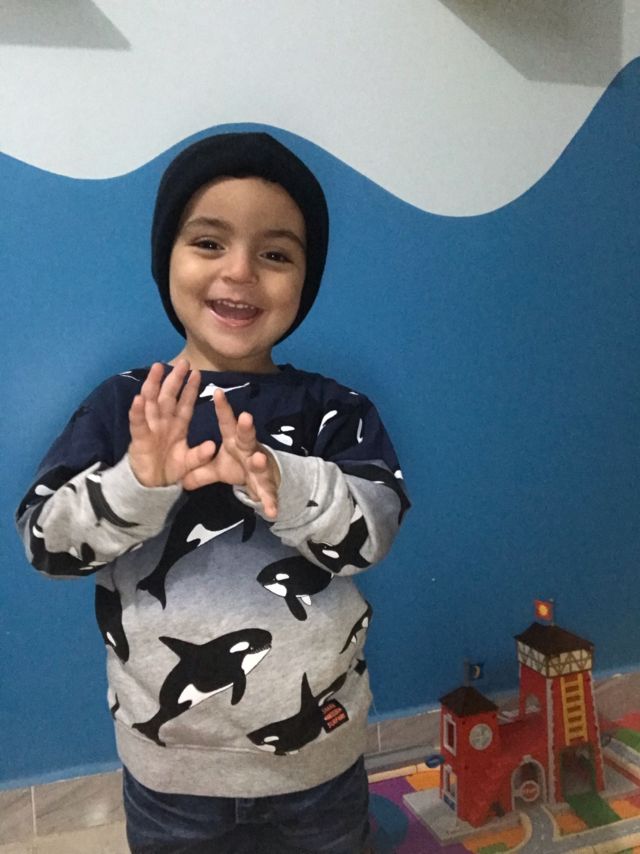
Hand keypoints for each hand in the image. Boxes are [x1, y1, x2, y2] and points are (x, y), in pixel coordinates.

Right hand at [128, 361, 215, 487]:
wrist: (152, 486)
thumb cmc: (171, 469)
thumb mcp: (189, 463)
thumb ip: (200, 455)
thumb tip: (213, 446)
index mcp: (178, 425)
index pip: (185, 403)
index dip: (190, 389)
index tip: (197, 373)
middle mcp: (164, 421)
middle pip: (169, 396)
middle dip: (174, 379)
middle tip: (182, 362)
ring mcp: (150, 427)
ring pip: (151, 401)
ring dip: (153, 385)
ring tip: (157, 368)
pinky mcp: (139, 437)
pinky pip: (137, 422)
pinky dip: (137, 411)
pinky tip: (138, 399)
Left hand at [181, 389, 280, 518]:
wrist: (264, 481)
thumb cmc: (239, 466)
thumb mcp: (217, 468)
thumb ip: (199, 469)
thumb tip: (177, 474)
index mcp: (235, 441)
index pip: (227, 422)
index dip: (223, 408)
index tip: (217, 392)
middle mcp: (250, 450)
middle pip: (247, 438)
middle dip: (246, 429)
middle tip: (245, 417)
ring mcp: (260, 467)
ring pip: (260, 463)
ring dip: (260, 462)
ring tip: (259, 460)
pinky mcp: (268, 486)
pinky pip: (268, 494)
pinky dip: (270, 502)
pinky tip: (271, 511)